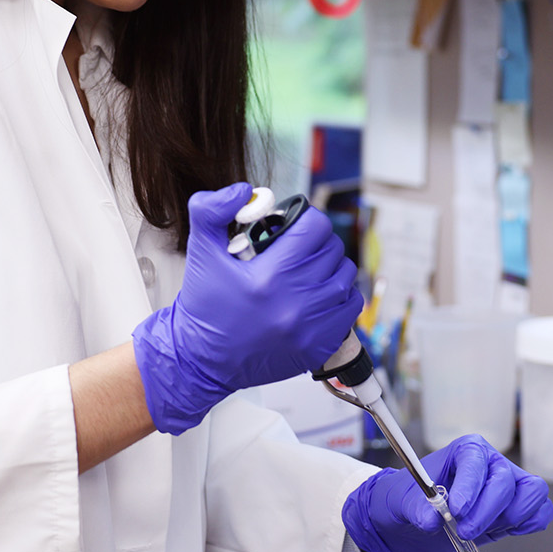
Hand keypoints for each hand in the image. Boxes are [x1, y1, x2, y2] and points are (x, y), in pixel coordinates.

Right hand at [132, 183, 362, 433]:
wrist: (202, 360)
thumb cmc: (205, 308)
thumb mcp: (200, 251)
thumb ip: (211, 211)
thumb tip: (243, 191)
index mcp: (269, 276)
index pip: (315, 227)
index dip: (305, 221)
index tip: (293, 228)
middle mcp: (295, 303)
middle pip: (332, 249)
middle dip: (314, 244)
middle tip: (294, 251)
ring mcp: (312, 327)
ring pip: (345, 276)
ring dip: (329, 268)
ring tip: (305, 272)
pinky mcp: (321, 345)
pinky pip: (352, 307)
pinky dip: (340, 297)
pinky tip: (317, 296)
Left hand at [342, 435, 552, 551]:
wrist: (416, 519)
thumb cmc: (412, 499)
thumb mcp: (402, 501)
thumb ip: (417, 508)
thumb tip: (431, 519)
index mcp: (466, 450)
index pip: (476, 460)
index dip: (470, 486)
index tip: (456, 510)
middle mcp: (492, 463)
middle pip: (506, 481)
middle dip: (486, 511)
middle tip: (464, 530)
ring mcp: (509, 485)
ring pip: (532, 492)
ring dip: (511, 517)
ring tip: (482, 529)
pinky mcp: (517, 508)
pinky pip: (541, 511)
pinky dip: (529, 523)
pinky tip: (504, 531)